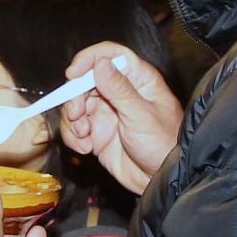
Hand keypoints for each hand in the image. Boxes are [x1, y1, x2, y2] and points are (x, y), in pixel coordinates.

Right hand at [57, 42, 182, 193]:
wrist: (160, 181)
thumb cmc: (164, 146)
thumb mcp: (142, 116)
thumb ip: (119, 90)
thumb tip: (100, 63)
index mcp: (137, 80)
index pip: (111, 55)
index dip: (89, 59)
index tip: (73, 73)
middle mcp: (119, 92)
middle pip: (85, 80)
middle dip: (74, 97)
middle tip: (76, 114)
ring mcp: (106, 112)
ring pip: (75, 104)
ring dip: (72, 120)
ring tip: (83, 136)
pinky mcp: (96, 132)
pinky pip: (74, 127)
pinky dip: (73, 137)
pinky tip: (85, 148)